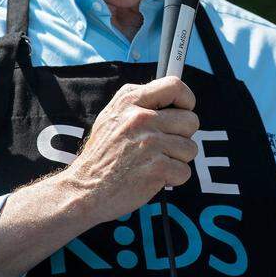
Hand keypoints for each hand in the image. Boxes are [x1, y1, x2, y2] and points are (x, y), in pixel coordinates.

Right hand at [60, 76, 199, 224]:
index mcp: (129, 101)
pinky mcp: (157, 168)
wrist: (84, 190)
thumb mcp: (111, 117)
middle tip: (162, 147)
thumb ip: (139, 103)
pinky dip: (173, 178)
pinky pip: (185, 171)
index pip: (175, 85)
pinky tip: (153, 178)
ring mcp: (150, 143)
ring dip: (177, 160)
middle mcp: (140, 118)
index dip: (186, 99)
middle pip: (191, 120)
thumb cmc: (101, 156)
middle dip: (182, 136)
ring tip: (153, 163)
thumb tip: (172, 98)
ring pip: (190, 148)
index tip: (183, 111)